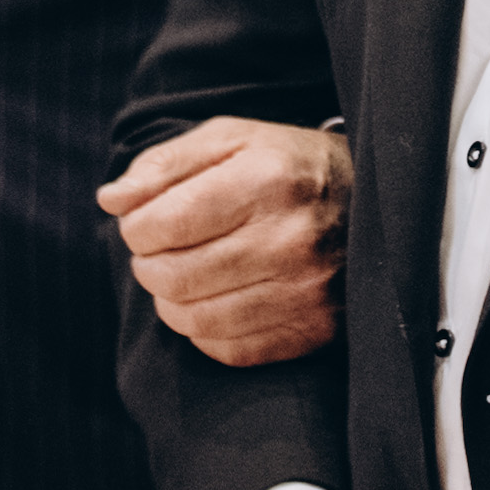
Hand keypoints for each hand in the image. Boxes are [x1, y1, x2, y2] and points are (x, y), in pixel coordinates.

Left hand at [97, 117, 349, 366]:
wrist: (378, 201)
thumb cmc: (289, 166)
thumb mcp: (232, 139)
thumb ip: (165, 164)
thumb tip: (111, 200)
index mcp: (268, 179)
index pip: (164, 223)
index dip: (136, 227)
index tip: (144, 221)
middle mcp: (291, 239)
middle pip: (174, 278)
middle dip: (148, 266)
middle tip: (160, 251)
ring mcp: (306, 291)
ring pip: (195, 320)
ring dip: (171, 301)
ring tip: (183, 274)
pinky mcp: (314, 330)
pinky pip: (229, 350)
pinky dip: (205, 330)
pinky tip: (215, 300)